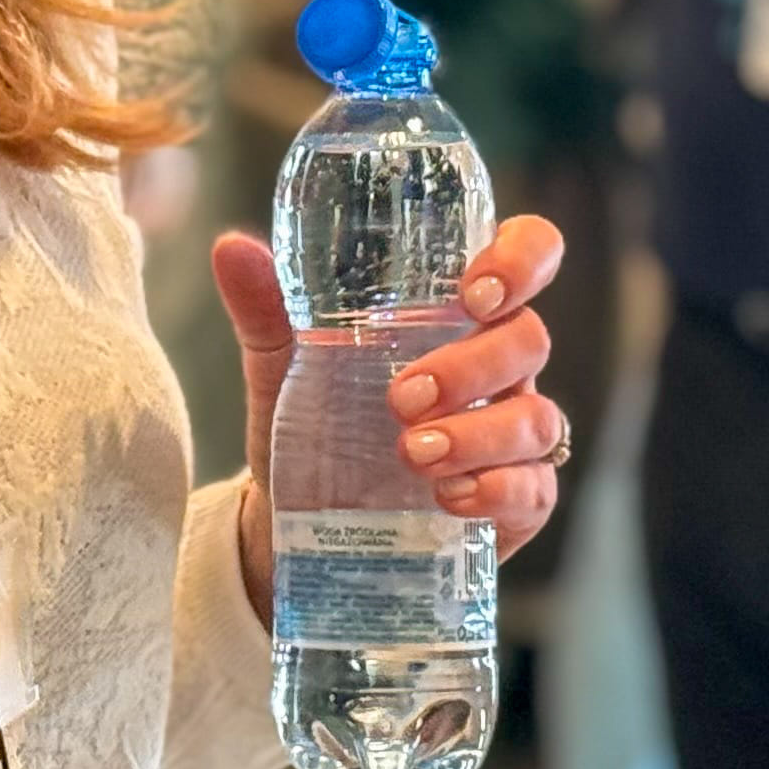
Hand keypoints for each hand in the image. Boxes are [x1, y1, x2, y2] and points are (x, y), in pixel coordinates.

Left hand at [213, 213, 570, 614]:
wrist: (303, 518)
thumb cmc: (316, 424)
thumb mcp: (282, 367)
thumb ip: (266, 309)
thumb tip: (232, 249)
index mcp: (455, 315)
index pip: (525, 255)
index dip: (521, 258)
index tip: (474, 290)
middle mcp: (496, 367)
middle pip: (528, 339)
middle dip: (470, 366)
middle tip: (400, 398)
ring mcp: (513, 432)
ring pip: (536, 418)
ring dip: (478, 434)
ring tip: (410, 454)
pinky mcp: (517, 498)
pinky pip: (535, 488)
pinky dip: (495, 490)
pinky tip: (446, 497)